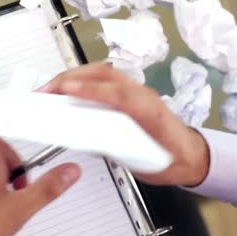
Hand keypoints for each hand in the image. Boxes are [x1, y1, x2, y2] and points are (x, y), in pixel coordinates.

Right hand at [41, 63, 208, 186]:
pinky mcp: (130, 91)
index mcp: (150, 112)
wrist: (190, 155)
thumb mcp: (142, 163)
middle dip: (71, 77)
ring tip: (50, 89)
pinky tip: (66, 89)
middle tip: (45, 91)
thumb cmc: (170, 161)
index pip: (119, 94)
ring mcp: (136, 90)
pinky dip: (82, 80)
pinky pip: (103, 79)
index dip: (92, 90)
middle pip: (104, 74)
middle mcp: (143, 95)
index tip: (67, 90)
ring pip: (102, 71)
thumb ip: (113, 149)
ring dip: (73, 75)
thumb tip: (82, 138)